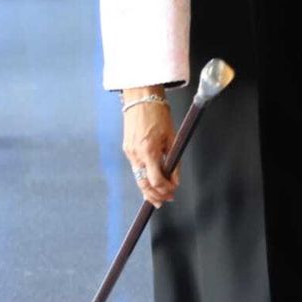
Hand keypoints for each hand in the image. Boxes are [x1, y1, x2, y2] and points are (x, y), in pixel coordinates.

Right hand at [122, 89, 177, 206]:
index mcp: (149, 151)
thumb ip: (174, 159)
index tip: (173, 192)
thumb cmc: (160, 115)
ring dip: (148, 190)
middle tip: (165, 201)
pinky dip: (143, 178)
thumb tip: (175, 179)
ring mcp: (129, 153)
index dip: (165, 190)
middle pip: (143, 184)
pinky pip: (135, 169)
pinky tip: (150, 182)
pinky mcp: (127, 149)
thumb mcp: (172, 137)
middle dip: (154, 196)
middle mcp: (136, 154)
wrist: (142, 100)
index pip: (156, 180)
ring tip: (158, 197)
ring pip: (137, 178)